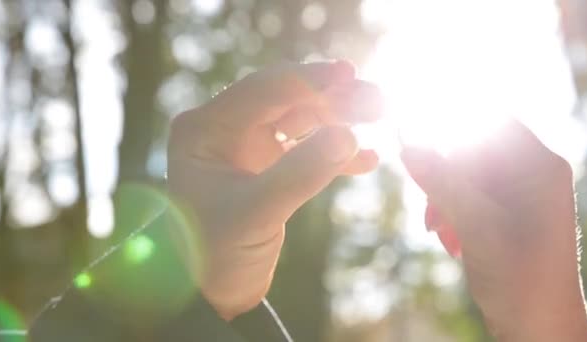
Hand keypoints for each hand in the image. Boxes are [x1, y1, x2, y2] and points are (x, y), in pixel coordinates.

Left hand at [167, 61, 382, 319]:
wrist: (209, 293)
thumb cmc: (214, 254)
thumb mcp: (255, 214)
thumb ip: (299, 175)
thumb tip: (350, 135)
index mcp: (206, 129)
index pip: (264, 91)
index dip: (309, 80)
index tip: (349, 74)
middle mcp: (225, 131)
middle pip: (288, 101)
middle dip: (333, 98)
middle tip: (378, 100)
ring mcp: (248, 149)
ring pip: (301, 121)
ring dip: (339, 118)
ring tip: (380, 114)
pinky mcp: (267, 171)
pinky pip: (306, 152)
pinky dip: (335, 154)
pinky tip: (368, 159)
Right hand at [401, 121, 586, 340]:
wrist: (539, 329)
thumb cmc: (522, 281)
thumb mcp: (478, 228)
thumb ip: (443, 183)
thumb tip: (408, 147)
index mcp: (539, 167)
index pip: (490, 120)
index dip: (450, 123)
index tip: (412, 133)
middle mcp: (532, 173)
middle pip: (473, 149)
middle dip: (444, 175)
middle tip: (430, 211)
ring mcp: (519, 193)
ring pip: (465, 173)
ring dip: (444, 196)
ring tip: (438, 231)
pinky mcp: (505, 213)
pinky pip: (468, 195)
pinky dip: (451, 211)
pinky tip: (449, 239)